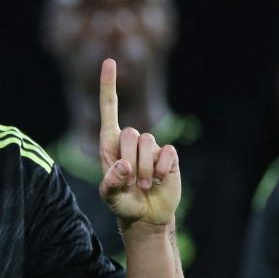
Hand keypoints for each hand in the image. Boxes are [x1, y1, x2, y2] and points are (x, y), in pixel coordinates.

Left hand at [97, 59, 180, 229]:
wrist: (147, 216)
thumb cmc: (123, 203)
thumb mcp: (110, 197)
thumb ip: (111, 184)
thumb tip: (123, 166)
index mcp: (110, 144)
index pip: (109, 109)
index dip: (109, 85)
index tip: (109, 61)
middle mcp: (130, 141)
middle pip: (130, 133)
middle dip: (130, 160)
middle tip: (132, 182)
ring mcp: (151, 147)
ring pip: (148, 144)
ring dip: (146, 170)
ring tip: (145, 185)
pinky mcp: (169, 156)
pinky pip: (167, 153)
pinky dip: (161, 171)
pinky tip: (160, 181)